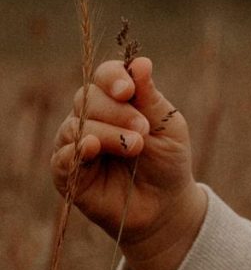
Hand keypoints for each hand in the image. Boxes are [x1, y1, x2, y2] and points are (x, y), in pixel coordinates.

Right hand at [52, 57, 206, 269]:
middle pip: (87, 98)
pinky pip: (62, 158)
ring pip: (76, 126)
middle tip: (142, 131)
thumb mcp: (169, 128)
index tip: (129, 91)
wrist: (166, 207)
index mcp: (117, 101)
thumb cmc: (168, 163)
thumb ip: (151, 98)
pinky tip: (90, 149)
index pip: (104, 77)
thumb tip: (140, 62)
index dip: (112, 78)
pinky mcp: (69, 175)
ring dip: (106, 134)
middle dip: (116, 111)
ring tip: (135, 147)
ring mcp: (77, 145)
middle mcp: (92, 118)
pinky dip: (75, 151)